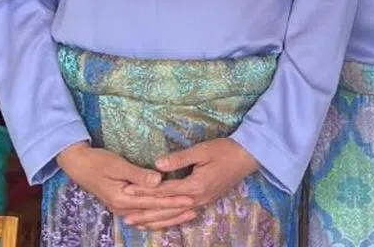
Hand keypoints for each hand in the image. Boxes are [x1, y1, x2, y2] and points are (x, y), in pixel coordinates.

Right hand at [56, 142, 196, 226]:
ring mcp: (122, 208)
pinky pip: (144, 215)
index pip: (154, 202)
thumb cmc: (98, 162)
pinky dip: (157, 217)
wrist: (79, 165)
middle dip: (175, 211)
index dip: (173, 200)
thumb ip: (138, 174)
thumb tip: (158, 180)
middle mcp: (123, 208)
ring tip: (188, 214)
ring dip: (169, 216)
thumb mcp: (118, 165)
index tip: (190, 199)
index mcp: (123, 198)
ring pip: (150, 216)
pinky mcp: (123, 205)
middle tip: (195, 208)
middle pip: (154, 212)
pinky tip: (168, 218)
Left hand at [121, 139, 259, 228]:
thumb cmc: (225, 150)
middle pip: (166, 209)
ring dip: (155, 220)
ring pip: (174, 216)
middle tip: (125, 218)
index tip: (127, 192)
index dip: (144, 192)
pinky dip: (170, 220)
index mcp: (194, 186)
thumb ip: (179, 159)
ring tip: (138, 224)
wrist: (248, 157)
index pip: (164, 191)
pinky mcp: (205, 201)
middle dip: (145, 213)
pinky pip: (183, 215)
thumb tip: (157, 164)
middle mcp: (197, 199)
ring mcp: (202, 202)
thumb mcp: (202, 150)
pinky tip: (161, 222)